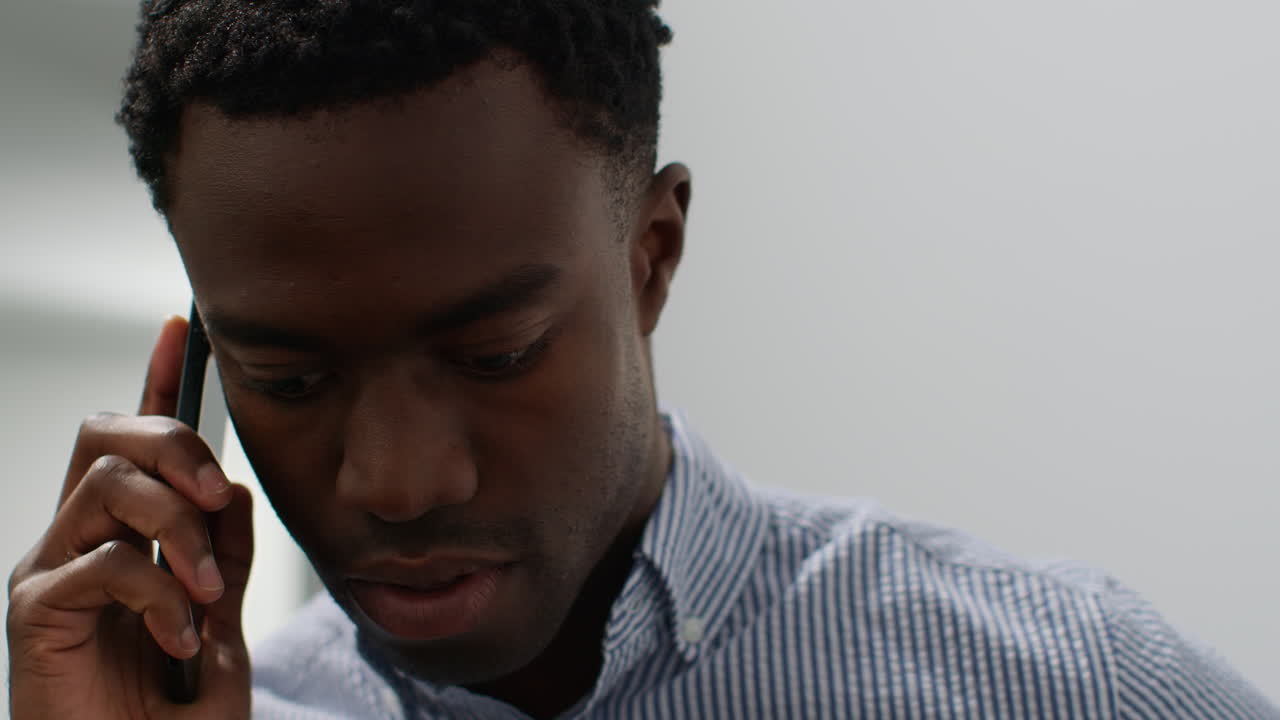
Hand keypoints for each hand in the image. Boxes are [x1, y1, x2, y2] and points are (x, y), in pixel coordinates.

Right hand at [7, 315, 254, 719]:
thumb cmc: (174, 717)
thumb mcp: (221, 622)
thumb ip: (221, 553)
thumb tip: (227, 485)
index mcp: (122, 535)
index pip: (132, 441)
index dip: (157, 380)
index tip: (182, 327)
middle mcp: (75, 540)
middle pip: (106, 431)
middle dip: (176, 446)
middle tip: (215, 499)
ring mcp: (50, 572)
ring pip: (112, 485)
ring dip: (180, 534)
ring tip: (206, 600)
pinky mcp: (34, 613)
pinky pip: (107, 559)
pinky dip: (161, 594)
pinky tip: (180, 640)